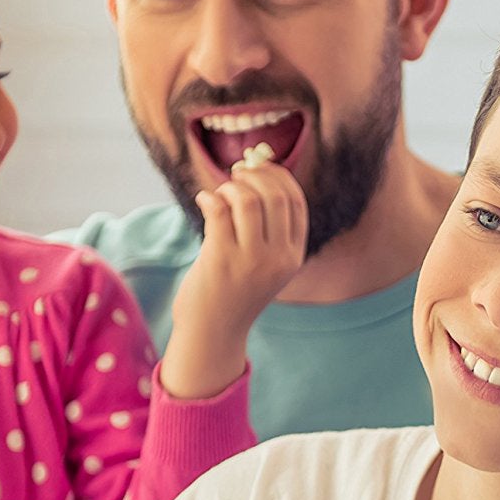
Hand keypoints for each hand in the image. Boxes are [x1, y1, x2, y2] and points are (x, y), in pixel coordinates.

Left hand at [162, 156, 308, 399]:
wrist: (214, 331)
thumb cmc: (235, 292)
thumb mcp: (267, 265)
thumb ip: (270, 231)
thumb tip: (256, 174)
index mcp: (293, 256)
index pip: (296, 201)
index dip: (278, 176)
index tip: (259, 167)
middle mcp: (278, 258)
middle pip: (275, 196)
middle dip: (254, 175)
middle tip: (235, 174)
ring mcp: (251, 260)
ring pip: (247, 200)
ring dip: (229, 188)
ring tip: (218, 196)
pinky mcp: (221, 259)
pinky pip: (219, 210)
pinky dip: (209, 197)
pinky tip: (204, 201)